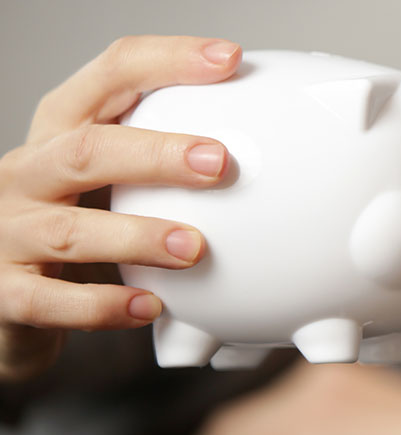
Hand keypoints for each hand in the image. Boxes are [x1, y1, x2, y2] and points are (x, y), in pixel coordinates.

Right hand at [0, 36, 241, 379]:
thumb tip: (271, 148)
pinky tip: (149, 306)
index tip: (229, 60)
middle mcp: (27, 173)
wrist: (8, 300)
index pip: (110, 75)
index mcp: (62, 131)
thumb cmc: (80, 229)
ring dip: (138, 236)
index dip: (168, 61)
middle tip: (221, 163)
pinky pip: (50, 302)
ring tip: (195, 248)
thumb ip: (169, 161)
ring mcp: (9, 232)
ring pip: (69, 230)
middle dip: (156, 152)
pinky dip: (102, 306)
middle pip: (86, 149)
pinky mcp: (4, 293)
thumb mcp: (113, 181)